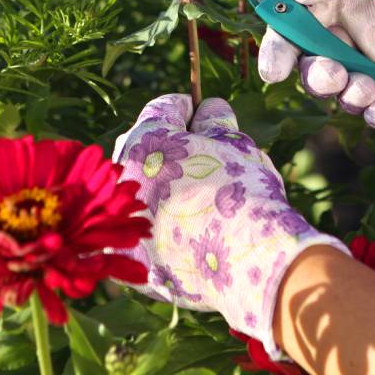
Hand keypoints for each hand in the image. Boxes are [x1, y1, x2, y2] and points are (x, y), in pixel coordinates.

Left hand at [113, 94, 347, 356]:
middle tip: (203, 156)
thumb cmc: (243, 188)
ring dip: (162, 191)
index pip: (163, 110)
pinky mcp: (137, 265)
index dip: (188, 108)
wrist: (250, 260)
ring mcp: (125, 227)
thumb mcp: (235, 142)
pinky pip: (148, 240)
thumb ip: (215, 120)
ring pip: (142, 197)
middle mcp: (124, 181)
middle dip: (170, 148)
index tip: (204, 114)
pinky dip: (166, 233)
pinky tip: (192, 234)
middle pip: (144, 152)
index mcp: (145, 140)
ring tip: (198, 198)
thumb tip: (208, 108)